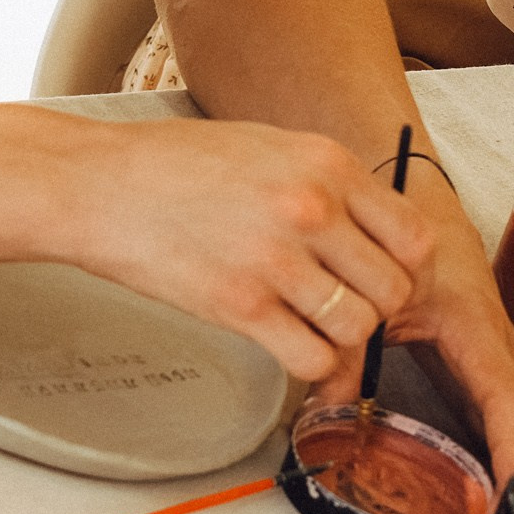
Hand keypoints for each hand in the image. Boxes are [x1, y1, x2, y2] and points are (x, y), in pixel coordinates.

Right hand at [71, 118, 430, 383]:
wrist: (99, 183)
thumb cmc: (176, 164)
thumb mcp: (271, 147)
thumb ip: (327, 185)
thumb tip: (372, 231)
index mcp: (328, 163)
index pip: (415, 236)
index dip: (407, 270)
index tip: (385, 281)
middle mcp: (313, 207)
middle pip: (395, 289)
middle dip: (378, 311)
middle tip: (348, 313)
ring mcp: (277, 258)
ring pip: (359, 329)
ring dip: (343, 342)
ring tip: (313, 331)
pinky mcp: (240, 304)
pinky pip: (311, 358)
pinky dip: (309, 367)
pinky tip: (287, 349)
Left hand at [313, 166, 513, 483]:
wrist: (419, 196)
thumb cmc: (408, 238)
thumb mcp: (378, 295)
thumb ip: (349, 353)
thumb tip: (322, 414)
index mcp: (477, 328)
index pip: (503, 398)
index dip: (511, 447)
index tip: (511, 489)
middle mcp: (496, 346)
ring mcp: (496, 354)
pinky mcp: (486, 360)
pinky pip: (512, 410)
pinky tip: (511, 480)